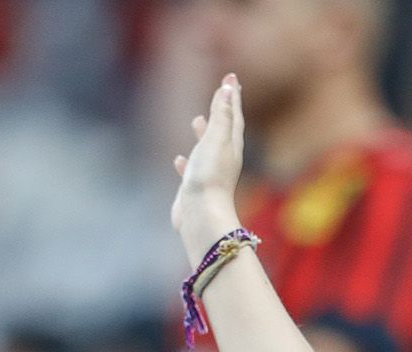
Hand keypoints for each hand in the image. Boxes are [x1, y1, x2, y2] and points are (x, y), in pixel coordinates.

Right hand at [171, 75, 245, 253]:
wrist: (202, 215)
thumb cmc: (210, 176)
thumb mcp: (216, 138)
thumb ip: (221, 114)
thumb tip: (227, 87)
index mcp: (231, 145)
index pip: (233, 113)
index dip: (231, 94)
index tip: (231, 77)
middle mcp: (223, 158)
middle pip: (224, 128)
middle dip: (222, 110)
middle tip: (222, 93)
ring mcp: (209, 174)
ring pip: (207, 148)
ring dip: (203, 133)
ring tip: (197, 120)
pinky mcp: (195, 188)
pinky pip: (191, 169)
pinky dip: (186, 161)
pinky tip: (178, 159)